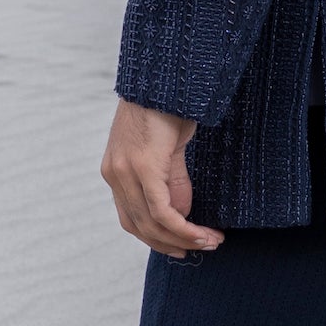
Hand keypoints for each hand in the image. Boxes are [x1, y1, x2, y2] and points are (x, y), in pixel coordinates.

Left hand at [101, 100, 220, 257]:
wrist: (163, 77)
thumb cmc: (166, 106)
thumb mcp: (167, 150)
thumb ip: (171, 182)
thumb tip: (182, 214)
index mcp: (115, 170)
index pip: (130, 218)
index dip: (156, 238)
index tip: (183, 248)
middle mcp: (114, 174)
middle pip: (139, 226)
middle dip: (172, 244)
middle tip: (203, 248)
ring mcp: (124, 171)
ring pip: (151, 223)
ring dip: (184, 239)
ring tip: (211, 242)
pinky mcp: (142, 166)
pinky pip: (162, 210)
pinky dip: (184, 228)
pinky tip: (203, 234)